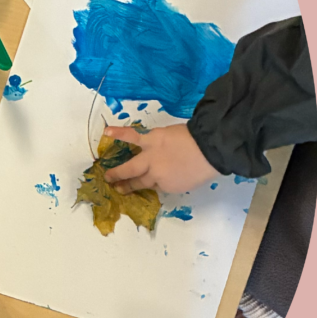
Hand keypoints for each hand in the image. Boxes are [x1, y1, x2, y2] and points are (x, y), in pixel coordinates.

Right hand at [103, 124, 220, 193]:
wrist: (211, 147)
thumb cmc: (205, 166)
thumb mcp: (188, 182)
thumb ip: (171, 181)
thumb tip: (161, 176)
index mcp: (166, 184)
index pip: (151, 186)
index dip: (145, 185)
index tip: (137, 186)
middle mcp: (153, 172)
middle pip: (136, 180)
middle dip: (123, 183)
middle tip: (113, 186)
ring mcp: (150, 156)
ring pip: (130, 164)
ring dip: (117, 170)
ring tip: (105, 172)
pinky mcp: (151, 139)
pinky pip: (132, 136)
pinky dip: (119, 133)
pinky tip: (107, 131)